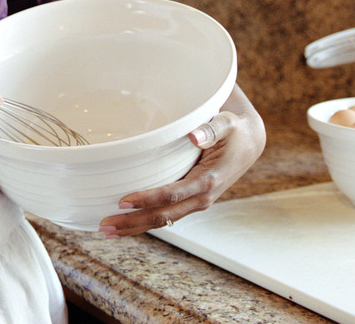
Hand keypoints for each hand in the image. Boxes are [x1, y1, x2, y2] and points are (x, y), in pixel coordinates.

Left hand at [98, 85, 264, 236]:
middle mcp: (201, 197)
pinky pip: (165, 215)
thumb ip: (212, 129)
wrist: (249, 142)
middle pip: (163, 216)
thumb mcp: (227, 123)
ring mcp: (195, 203)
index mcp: (208, 180)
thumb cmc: (234, 130)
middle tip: (105, 226)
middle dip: (133, 222)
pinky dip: (143, 221)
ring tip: (107, 231)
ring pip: (162, 221)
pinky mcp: (190, 201)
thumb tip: (195, 136)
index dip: (148, 199)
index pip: (173, 194)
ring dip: (134, 227)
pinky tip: (124, 222)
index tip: (123, 201)